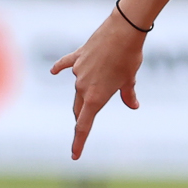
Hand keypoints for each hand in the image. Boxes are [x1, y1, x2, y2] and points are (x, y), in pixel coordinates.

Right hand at [49, 9, 145, 159]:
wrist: (123, 31)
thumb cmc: (129, 58)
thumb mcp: (130, 80)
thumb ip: (128, 95)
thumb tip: (133, 105)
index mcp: (95, 97)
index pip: (84, 126)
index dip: (79, 142)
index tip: (75, 156)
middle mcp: (82, 87)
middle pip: (79, 108)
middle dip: (82, 118)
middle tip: (83, 126)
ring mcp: (78, 71)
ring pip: (78, 87)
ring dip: (85, 91)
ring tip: (105, 78)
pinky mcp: (77, 56)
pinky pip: (65, 64)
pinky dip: (60, 69)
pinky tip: (53, 72)